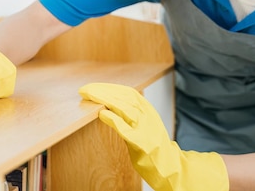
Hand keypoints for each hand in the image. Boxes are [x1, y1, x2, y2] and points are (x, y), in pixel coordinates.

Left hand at [79, 82, 227, 190]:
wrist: (170, 168)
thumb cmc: (154, 147)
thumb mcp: (145, 124)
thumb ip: (130, 113)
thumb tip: (109, 103)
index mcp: (148, 110)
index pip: (127, 92)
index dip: (109, 87)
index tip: (93, 86)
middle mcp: (148, 116)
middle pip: (123, 97)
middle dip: (102, 91)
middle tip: (85, 90)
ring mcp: (145, 129)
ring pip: (124, 108)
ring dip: (104, 100)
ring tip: (89, 96)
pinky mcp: (141, 144)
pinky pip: (125, 128)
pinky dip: (113, 119)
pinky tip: (102, 114)